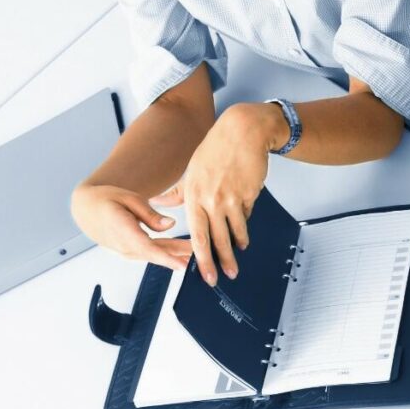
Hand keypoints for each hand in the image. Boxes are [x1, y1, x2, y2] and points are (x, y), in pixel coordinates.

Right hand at [71, 184, 193, 269]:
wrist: (87, 209)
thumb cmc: (106, 199)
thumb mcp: (129, 198)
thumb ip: (150, 214)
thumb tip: (170, 224)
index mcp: (121, 229)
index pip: (146, 247)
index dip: (165, 257)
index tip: (182, 264)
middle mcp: (122, 245)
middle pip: (155, 254)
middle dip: (179, 256)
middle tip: (202, 256)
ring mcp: (124, 251)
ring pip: (154, 255)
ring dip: (175, 256)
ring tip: (197, 254)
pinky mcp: (128, 252)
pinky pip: (149, 254)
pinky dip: (166, 255)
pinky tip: (182, 254)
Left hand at [151, 102, 282, 284]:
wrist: (243, 132)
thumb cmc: (217, 148)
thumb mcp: (192, 169)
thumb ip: (178, 191)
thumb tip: (160, 201)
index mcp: (194, 195)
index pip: (196, 234)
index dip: (201, 256)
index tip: (204, 272)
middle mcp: (211, 199)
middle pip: (216, 238)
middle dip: (221, 261)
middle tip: (224, 276)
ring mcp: (232, 197)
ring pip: (235, 231)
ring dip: (237, 246)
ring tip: (237, 257)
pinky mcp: (249, 194)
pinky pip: (246, 214)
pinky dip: (245, 223)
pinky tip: (244, 231)